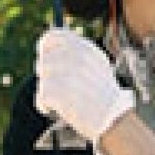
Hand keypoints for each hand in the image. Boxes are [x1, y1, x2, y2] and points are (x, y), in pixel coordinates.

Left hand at [34, 28, 134, 146]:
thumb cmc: (102, 94)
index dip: (45, 46)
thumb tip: (47, 42)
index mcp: (86, 48)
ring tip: (65, 100)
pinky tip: (59, 109)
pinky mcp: (59, 91)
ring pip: (42, 79)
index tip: (44, 55)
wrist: (113, 118)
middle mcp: (77, 57)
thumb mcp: (96, 65)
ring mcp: (68, 73)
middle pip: (44, 59)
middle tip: (63, 87)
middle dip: (47, 74)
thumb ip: (75, 52)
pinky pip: (41, 96)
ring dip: (47, 91)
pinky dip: (45, 106)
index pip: (53, 36)